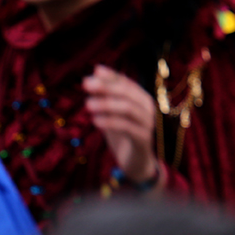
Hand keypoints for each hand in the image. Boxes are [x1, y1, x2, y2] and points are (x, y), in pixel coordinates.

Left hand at [84, 65, 158, 185]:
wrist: (136, 163)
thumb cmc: (123, 135)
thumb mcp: (112, 113)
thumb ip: (106, 95)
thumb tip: (95, 73)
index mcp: (141, 99)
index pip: (126, 82)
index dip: (111, 76)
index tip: (94, 71)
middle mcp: (148, 108)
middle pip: (127, 93)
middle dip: (106, 87)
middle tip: (86, 84)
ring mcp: (148, 123)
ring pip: (128, 109)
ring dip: (106, 104)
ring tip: (87, 104)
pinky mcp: (144, 139)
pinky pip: (127, 128)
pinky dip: (111, 122)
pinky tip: (96, 121)